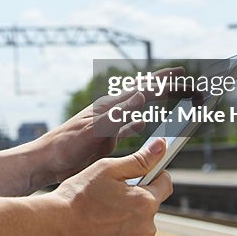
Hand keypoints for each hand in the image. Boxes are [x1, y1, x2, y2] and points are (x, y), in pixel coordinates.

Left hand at [32, 67, 186, 185]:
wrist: (47, 161)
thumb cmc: (67, 146)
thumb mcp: (96, 130)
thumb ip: (118, 114)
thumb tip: (143, 94)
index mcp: (111, 106)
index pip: (144, 88)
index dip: (166, 81)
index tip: (184, 74)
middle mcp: (112, 111)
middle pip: (145, 94)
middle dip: (167, 88)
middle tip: (189, 83)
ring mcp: (108, 124)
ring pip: (138, 109)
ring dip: (156, 103)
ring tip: (171, 94)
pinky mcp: (105, 139)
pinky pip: (127, 128)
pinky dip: (139, 125)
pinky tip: (145, 123)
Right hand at [47, 138, 172, 235]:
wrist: (50, 230)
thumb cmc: (76, 197)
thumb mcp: (106, 169)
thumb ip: (138, 160)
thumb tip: (161, 147)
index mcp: (145, 202)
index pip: (164, 185)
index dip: (153, 177)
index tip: (140, 178)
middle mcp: (146, 229)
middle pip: (148, 211)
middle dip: (133, 204)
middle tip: (106, 201)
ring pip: (136, 232)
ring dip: (124, 226)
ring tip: (97, 221)